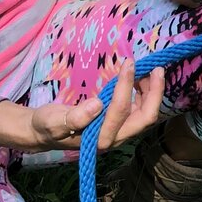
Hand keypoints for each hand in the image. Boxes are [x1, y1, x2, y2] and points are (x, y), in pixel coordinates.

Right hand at [25, 61, 164, 152]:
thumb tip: (96, 105)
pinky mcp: (121, 125)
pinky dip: (146, 94)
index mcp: (99, 139)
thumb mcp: (53, 121)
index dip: (126, 85)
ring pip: (146, 113)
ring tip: (150, 70)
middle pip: (145, 118)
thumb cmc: (48, 125)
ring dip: (152, 92)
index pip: (121, 110)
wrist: (44, 132)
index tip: (128, 62)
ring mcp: (120, 132)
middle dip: (154, 93)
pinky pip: (141, 110)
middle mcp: (115, 138)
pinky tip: (141, 79)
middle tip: (156, 68)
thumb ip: (74, 117)